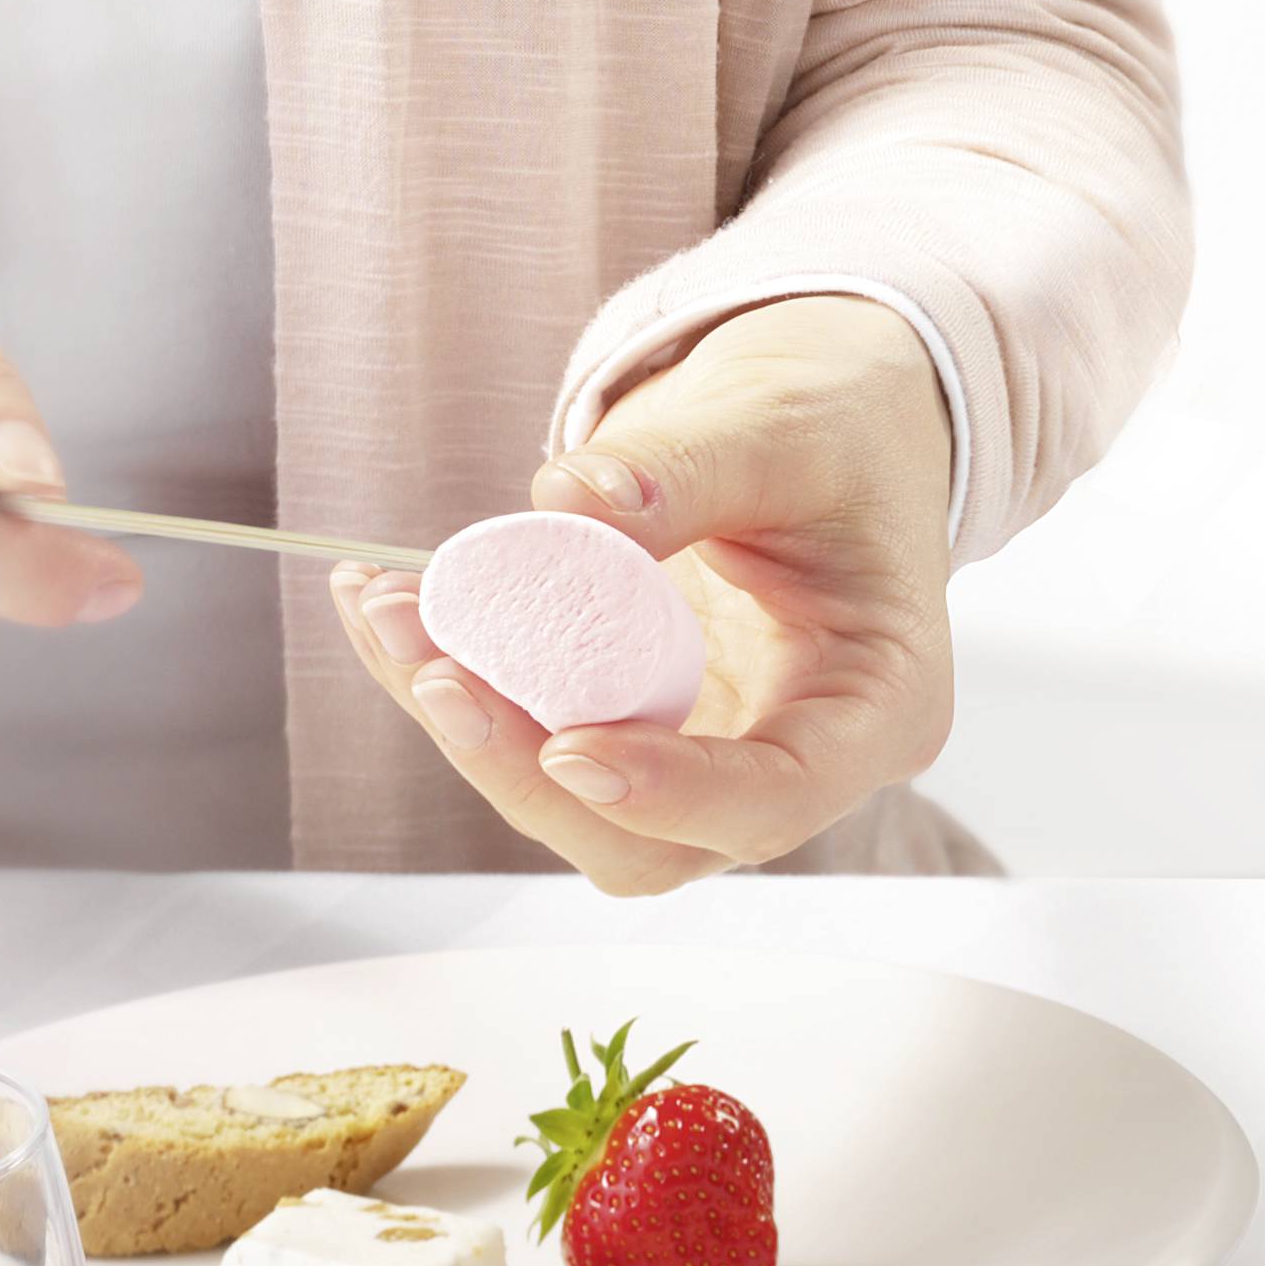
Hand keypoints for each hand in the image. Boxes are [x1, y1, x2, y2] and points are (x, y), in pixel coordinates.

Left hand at [335, 297, 954, 897]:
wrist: (822, 423)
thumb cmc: (838, 428)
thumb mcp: (782, 426)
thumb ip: (686, 467)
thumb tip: (569, 502)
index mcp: (877, 706)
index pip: (780, 796)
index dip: (673, 794)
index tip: (569, 747)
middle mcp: (794, 758)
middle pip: (654, 842)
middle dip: (529, 772)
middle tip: (434, 669)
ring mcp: (709, 755)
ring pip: (576, 805)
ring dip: (471, 729)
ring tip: (387, 612)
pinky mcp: (638, 729)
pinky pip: (538, 741)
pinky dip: (462, 684)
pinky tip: (390, 603)